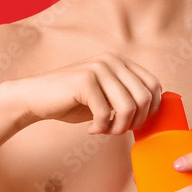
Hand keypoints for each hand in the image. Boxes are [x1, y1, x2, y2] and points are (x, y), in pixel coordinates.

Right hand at [10, 53, 161, 134]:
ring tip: (105, 131)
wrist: (37, 98)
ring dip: (119, 127)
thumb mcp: (106, 97)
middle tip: (118, 131)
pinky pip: (105, 113)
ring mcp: (99, 68)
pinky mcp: (85, 80)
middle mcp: (112, 61)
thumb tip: (154, 111)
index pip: (154, 85)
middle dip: (136, 122)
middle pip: (145, 98)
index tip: (135, 123)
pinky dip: (101, 128)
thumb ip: (127, 97)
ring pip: (128, 107)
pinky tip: (91, 128)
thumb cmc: (72, 101)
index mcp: (121, 62)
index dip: (151, 109)